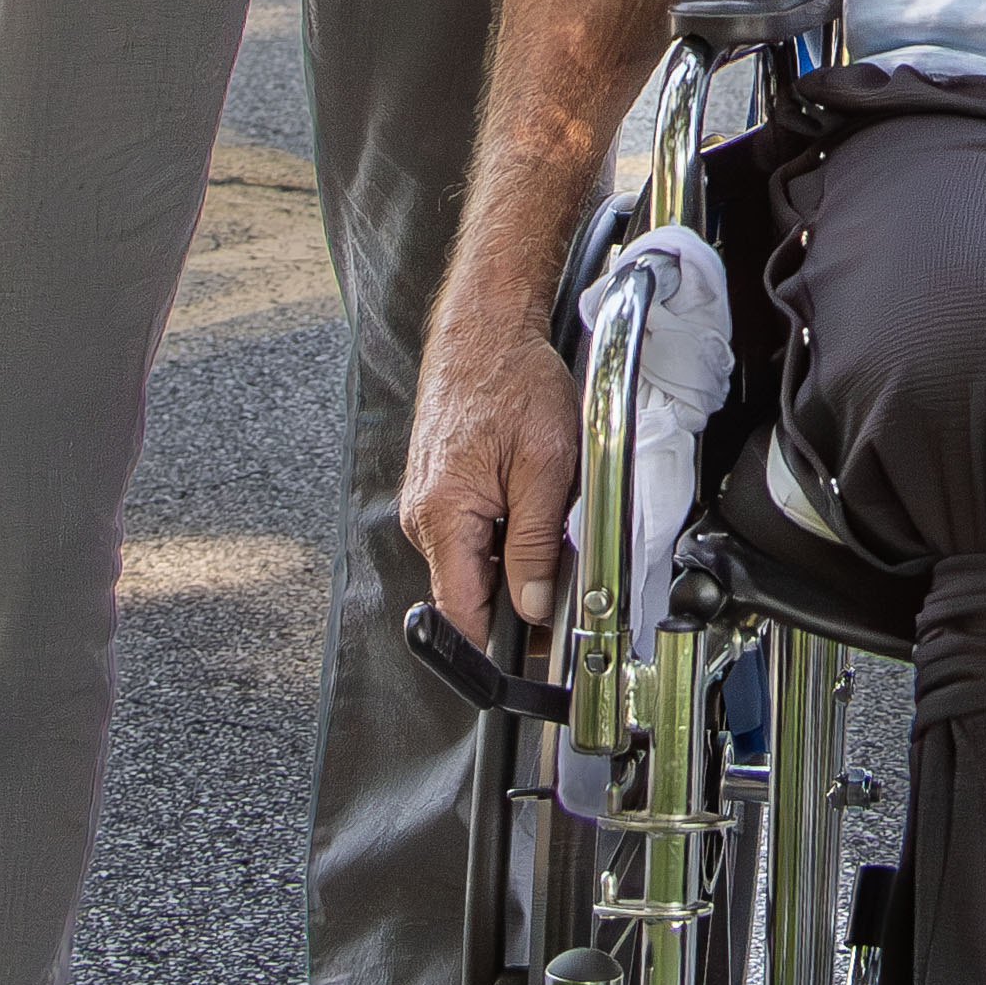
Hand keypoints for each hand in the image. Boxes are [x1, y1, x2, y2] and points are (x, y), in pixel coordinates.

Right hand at [403, 306, 582, 643]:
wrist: (486, 330)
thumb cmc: (512, 381)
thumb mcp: (544, 467)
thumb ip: (536, 545)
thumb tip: (535, 608)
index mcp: (442, 517)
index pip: (461, 613)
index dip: (499, 643)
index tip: (534, 655)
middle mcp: (424, 517)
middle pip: (469, 591)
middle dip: (516, 594)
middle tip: (561, 568)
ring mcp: (428, 504)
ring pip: (474, 562)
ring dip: (513, 555)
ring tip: (543, 511)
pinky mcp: (441, 491)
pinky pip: (473, 533)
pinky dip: (504, 529)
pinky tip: (527, 498)